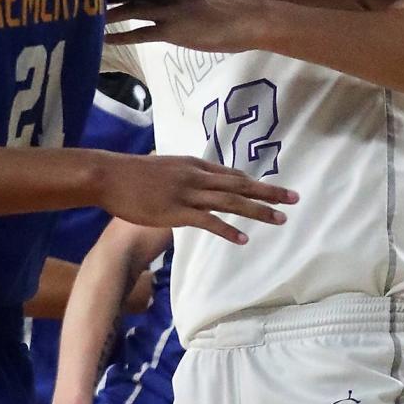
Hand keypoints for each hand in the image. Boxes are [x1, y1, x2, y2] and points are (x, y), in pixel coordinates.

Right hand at [91, 150, 296, 246]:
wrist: (109, 176)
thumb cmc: (133, 174)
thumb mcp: (165, 167)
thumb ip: (183, 174)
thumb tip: (195, 179)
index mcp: (195, 165)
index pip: (232, 175)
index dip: (255, 184)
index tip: (274, 190)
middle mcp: (197, 176)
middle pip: (240, 185)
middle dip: (269, 193)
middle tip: (294, 198)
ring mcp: (188, 194)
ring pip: (231, 202)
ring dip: (258, 211)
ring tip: (280, 219)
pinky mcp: (176, 212)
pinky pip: (208, 221)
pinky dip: (227, 229)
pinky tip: (243, 238)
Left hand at [109, 0, 272, 55]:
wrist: (251, 20)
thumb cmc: (232, 15)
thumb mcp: (203, 0)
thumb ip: (183, 0)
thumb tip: (169, 9)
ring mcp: (171, 11)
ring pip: (130, 10)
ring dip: (107, 14)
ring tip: (83, 15)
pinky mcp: (173, 30)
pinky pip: (139, 33)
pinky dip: (119, 35)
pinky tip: (102, 39)